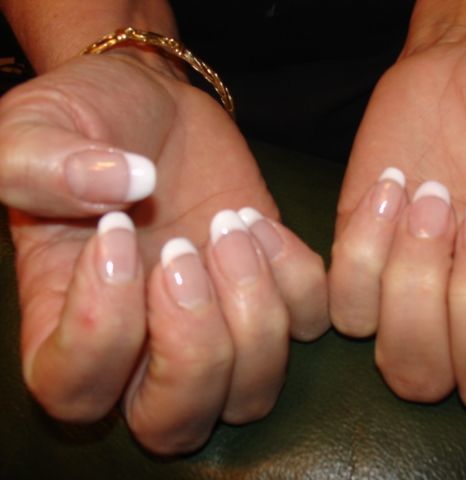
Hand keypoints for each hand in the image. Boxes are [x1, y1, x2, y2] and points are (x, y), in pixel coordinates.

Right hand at [0, 52, 327, 453]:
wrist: (157, 109)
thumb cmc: (88, 121)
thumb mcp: (36, 128)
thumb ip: (41, 164)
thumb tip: (121, 190)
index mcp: (64, 323)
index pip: (75, 390)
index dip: (102, 328)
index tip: (117, 234)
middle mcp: (144, 347)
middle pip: (174, 424)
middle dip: (194, 347)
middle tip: (184, 249)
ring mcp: (218, 326)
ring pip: (252, 392)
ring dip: (252, 312)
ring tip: (228, 225)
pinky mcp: (272, 291)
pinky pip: (308, 325)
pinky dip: (296, 279)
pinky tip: (257, 222)